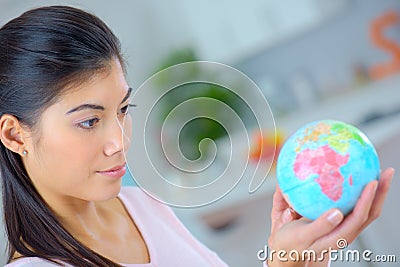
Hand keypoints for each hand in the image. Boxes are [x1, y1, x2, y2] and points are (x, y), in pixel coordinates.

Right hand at [267, 168, 394, 266]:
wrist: (286, 251)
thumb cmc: (292, 243)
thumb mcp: (302, 236)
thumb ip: (320, 226)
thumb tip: (337, 213)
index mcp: (339, 237)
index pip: (360, 216)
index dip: (368, 199)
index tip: (373, 181)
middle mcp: (345, 232)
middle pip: (370, 211)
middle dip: (381, 192)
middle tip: (387, 172)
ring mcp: (343, 227)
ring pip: (365, 208)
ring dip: (375, 192)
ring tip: (377, 172)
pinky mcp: (337, 222)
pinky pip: (353, 206)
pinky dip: (359, 193)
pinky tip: (352, 179)